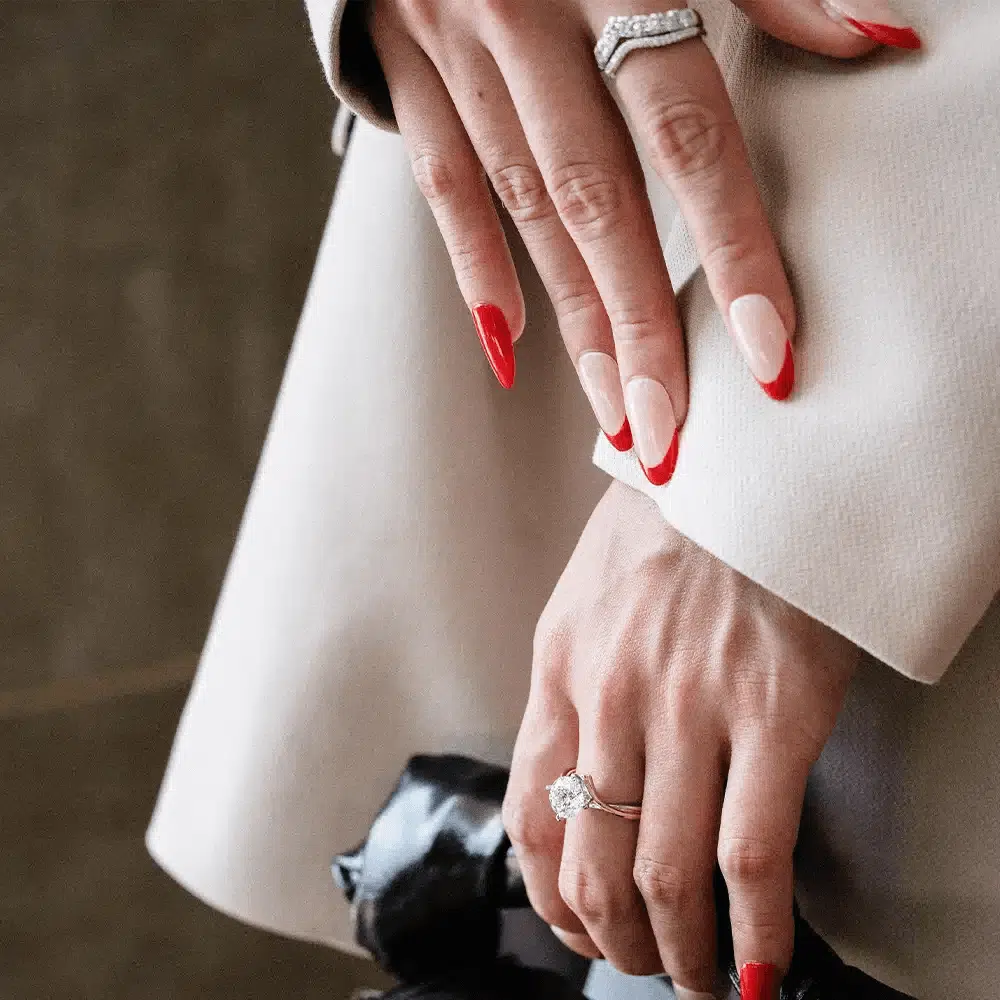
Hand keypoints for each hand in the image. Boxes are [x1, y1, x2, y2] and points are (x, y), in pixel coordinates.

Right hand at [367, 0, 918, 483]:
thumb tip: (878, 42)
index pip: (689, 136)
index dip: (732, 250)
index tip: (767, 354)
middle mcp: (532, 18)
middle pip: (598, 201)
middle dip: (637, 328)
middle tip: (666, 436)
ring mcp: (459, 49)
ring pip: (523, 213)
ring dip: (572, 324)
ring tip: (616, 417)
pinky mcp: (407, 74)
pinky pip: (440, 184)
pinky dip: (472, 268)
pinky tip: (508, 349)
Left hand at [503, 482, 858, 996]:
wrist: (748, 467)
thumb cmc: (670, 527)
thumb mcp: (590, 595)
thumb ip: (576, 683)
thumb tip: (581, 775)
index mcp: (560, 664)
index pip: (531, 814)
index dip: (550, 895)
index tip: (576, 926)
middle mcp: (610, 693)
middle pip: (593, 862)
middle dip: (611, 939)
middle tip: (638, 962)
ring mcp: (688, 705)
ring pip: (665, 875)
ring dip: (676, 952)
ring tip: (696, 979)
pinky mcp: (772, 712)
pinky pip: (752, 857)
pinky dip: (756, 932)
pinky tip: (761, 967)